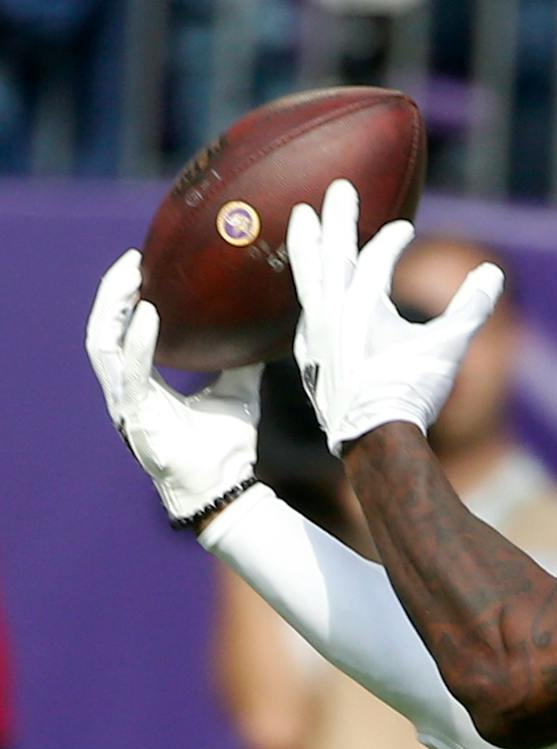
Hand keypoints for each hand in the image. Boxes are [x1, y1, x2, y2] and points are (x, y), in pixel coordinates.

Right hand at [86, 250, 264, 527]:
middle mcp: (127, 389)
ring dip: (113, 307)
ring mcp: (126, 403)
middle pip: (104, 328)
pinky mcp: (136, 416)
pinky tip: (148, 314)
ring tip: (133, 274)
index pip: (121, 330)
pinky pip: (131, 371)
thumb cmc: (226, 447)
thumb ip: (240, 362)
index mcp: (143, 382)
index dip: (124, 297)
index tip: (142, 263)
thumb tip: (262, 331)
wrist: (226, 490)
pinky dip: (138, 342)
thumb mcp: (237, 392)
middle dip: (113, 292)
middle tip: (134, 258)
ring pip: (102, 343)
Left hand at [286, 179, 502, 452]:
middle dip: (336, 217)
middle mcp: (332, 311)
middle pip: (331, 251)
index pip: (376, 258)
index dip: (392, 241)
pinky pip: (303, 309)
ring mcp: (315, 333)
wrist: (373, 438)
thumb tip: (493, 273)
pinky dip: (307, 289)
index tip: (405, 230)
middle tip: (337, 187)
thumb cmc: (411, 391)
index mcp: (363, 303)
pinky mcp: (308, 355)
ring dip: (306, 245)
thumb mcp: (448, 347)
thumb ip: (470, 308)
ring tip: (300, 219)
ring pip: (307, 276)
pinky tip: (309, 291)